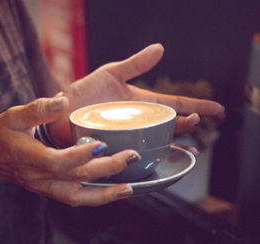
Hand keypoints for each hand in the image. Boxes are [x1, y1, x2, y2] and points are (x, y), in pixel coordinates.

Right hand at [0, 96, 137, 205]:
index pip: (57, 162)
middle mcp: (39, 177)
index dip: (79, 155)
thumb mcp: (13, 116)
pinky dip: (96, 198)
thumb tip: (63, 101)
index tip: (101, 144)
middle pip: (75, 179)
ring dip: (105, 195)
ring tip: (129, 188)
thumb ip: (38, 109)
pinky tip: (114, 191)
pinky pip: (76, 199)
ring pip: (78, 198)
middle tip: (131, 156)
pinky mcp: (51, 190)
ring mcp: (46, 187)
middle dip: (105, 170)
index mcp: (29, 157)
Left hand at [49, 43, 223, 147]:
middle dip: (186, 125)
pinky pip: (137, 157)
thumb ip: (134, 64)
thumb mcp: (110, 74)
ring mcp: (128, 137)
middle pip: (169, 125)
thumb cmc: (83, 92)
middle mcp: (137, 123)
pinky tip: (157, 164)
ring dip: (174, 146)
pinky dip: (149, 161)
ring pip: (158, 144)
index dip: (195, 106)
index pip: (173, 104)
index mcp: (139, 104)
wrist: (59, 111)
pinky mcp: (116, 149)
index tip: (216, 109)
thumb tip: (160, 48)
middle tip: (196, 122)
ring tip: (188, 149)